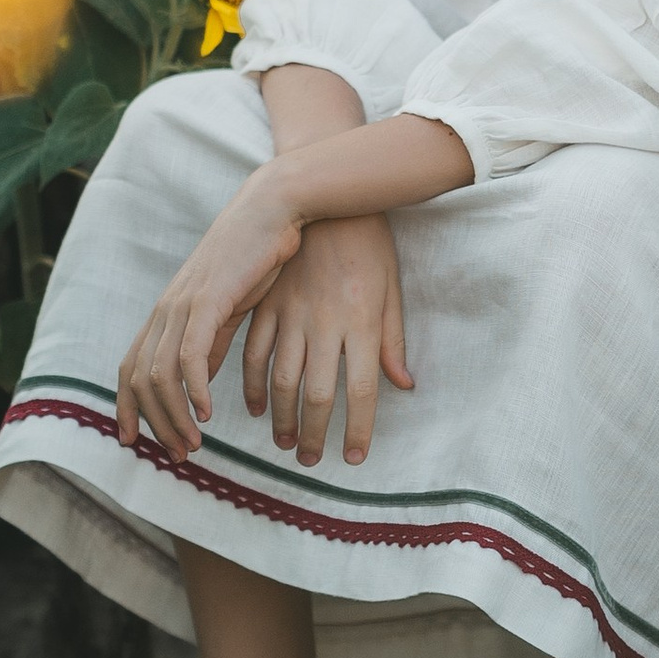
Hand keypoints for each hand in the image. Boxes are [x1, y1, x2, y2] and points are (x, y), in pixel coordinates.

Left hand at [116, 167, 302, 459]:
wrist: (275, 208)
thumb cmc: (259, 255)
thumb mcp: (229, 308)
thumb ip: (211, 344)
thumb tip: (201, 382)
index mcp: (169, 312)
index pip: (131, 368)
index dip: (127, 408)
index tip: (134, 442)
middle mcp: (167, 310)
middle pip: (140, 379)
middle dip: (154, 424)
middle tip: (179, 455)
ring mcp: (184, 304)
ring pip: (160, 375)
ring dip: (174, 416)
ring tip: (195, 443)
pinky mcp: (208, 300)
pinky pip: (190, 356)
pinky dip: (194, 390)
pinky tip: (208, 412)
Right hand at [240, 212, 412, 468]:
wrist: (323, 196)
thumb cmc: (368, 243)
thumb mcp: (390, 288)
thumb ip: (392, 340)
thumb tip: (404, 385)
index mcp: (362, 320)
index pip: (363, 390)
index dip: (359, 429)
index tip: (355, 458)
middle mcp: (325, 322)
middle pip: (318, 394)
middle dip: (315, 434)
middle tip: (311, 461)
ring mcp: (290, 313)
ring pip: (282, 380)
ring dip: (282, 418)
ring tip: (286, 444)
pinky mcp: (265, 304)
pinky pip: (254, 354)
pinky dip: (253, 385)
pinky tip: (258, 408)